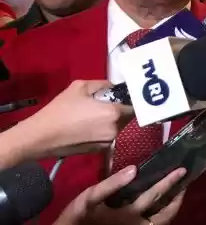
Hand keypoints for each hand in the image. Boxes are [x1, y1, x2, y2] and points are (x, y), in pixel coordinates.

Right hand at [18, 80, 133, 158]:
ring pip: (117, 128)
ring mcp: (107, 142)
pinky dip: (103, 131)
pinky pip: (107, 137)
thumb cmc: (60, 110)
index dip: (131, 101)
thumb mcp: (80, 87)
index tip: (125, 96)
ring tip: (95, 115)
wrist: (40, 137)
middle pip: (127, 117)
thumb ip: (102, 84)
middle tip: (108, 103)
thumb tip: (113, 86)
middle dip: (121, 110)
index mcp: (113, 113)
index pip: (134, 107)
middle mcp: (115, 129)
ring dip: (112, 121)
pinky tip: (89, 126)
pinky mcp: (98, 151)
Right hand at [55, 167, 186, 224]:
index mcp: (130, 214)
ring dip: (172, 208)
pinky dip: (162, 216)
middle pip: (166, 215)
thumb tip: (134, 169)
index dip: (170, 182)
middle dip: (178, 198)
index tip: (182, 170)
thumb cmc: (79, 217)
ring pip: (162, 223)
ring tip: (177, 194)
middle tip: (185, 184)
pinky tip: (161, 206)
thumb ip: (112, 183)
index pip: (156, 195)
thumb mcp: (90, 198)